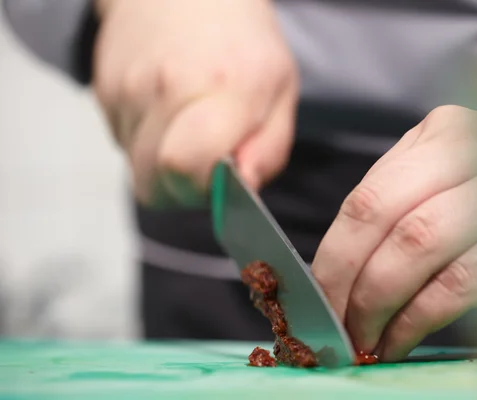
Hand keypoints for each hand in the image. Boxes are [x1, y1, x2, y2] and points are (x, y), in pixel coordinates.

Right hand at [94, 0, 297, 206]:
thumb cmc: (242, 43)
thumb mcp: (280, 90)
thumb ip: (269, 148)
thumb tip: (244, 188)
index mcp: (222, 88)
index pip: (185, 167)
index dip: (202, 189)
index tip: (221, 179)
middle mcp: (166, 87)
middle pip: (153, 184)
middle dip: (182, 190)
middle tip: (205, 164)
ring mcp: (127, 88)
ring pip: (136, 169)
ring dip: (162, 166)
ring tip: (186, 128)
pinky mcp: (103, 90)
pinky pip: (122, 144)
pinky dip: (145, 142)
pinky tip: (165, 110)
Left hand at [312, 105, 476, 360]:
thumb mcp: (450, 173)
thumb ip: (401, 199)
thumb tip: (338, 269)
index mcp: (443, 132)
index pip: (367, 197)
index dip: (334, 255)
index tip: (318, 295)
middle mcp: (473, 145)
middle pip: (384, 217)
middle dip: (349, 281)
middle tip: (337, 324)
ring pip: (418, 245)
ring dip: (381, 304)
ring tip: (366, 339)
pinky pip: (462, 280)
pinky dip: (421, 318)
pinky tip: (402, 339)